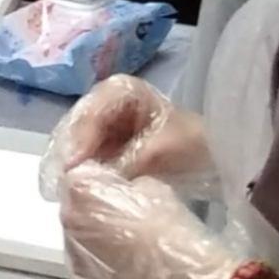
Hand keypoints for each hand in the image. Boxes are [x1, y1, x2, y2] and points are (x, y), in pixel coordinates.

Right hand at [39, 76, 213, 196]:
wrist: (216, 156)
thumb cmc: (192, 144)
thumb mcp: (160, 151)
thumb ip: (122, 163)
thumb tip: (85, 181)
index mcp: (121, 90)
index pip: (89, 112)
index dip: (79, 140)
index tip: (72, 168)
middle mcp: (106, 102)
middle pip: (76, 126)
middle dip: (69, 154)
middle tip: (63, 183)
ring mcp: (103, 124)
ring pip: (76, 143)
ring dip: (73, 165)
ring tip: (66, 189)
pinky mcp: (104, 146)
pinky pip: (85, 157)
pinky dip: (82, 172)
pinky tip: (78, 188)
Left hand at [59, 163, 240, 278]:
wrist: (177, 271)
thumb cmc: (165, 223)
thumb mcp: (147, 185)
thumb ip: (122, 183)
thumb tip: (118, 188)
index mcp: (81, 191)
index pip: (77, 175)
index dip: (97, 179)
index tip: (113, 186)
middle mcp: (68, 220)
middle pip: (74, 207)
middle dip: (93, 207)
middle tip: (119, 214)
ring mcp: (72, 253)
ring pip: (77, 236)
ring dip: (94, 235)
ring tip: (123, 241)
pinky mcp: (84, 278)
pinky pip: (86, 261)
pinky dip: (99, 259)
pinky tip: (122, 261)